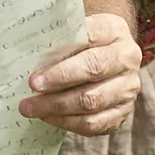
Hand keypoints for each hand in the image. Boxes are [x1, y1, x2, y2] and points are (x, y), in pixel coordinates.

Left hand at [20, 14, 143, 135]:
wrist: (107, 60)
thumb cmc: (82, 44)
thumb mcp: (74, 31)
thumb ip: (58, 37)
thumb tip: (26, 50)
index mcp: (114, 30)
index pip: (90, 38)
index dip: (63, 57)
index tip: (35, 75)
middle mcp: (127, 58)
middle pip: (93, 70)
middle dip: (58, 81)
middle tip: (31, 88)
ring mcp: (127, 88)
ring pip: (92, 101)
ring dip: (57, 106)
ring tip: (31, 108)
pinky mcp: (122, 112)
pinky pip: (94, 123)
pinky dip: (68, 122)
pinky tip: (48, 117)